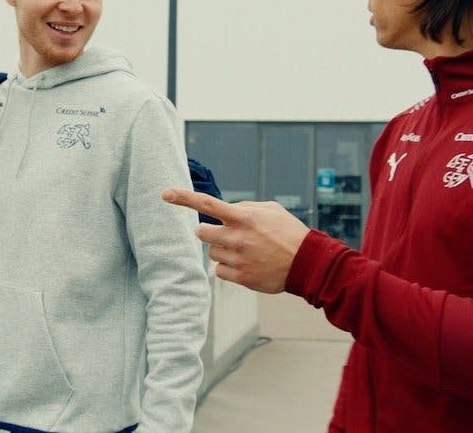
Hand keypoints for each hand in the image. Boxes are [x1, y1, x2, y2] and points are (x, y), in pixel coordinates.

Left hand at [161, 188, 309, 293]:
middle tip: (225, 234)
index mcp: (243, 217)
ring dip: (222, 250)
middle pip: (202, 232)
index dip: (183, 198)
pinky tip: (247, 264)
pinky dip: (229, 268)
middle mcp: (237, 237)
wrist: (307, 264)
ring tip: (245, 251)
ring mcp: (237, 258)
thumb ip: (245, 207)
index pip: (206, 203)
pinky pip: (219, 271)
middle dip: (208, 232)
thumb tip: (226, 210)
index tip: (165, 194)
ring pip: (211, 253)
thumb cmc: (289, 233)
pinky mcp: (240, 277)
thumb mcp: (270, 209)